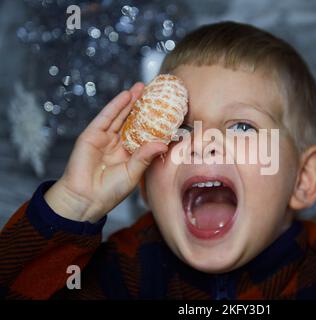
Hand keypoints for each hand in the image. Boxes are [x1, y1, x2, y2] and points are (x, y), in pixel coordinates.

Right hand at [44, 83, 167, 222]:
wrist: (85, 199)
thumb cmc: (110, 191)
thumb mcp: (133, 173)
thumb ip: (145, 156)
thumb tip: (164, 143)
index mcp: (129, 154)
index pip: (143, 133)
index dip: (153, 122)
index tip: (166, 110)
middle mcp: (117, 144)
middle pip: (131, 121)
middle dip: (141, 106)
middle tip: (154, 92)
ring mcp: (104, 138)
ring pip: (120, 116)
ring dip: (130, 101)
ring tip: (141, 88)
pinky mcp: (91, 135)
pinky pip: (106, 117)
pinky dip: (116, 105)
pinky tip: (126, 95)